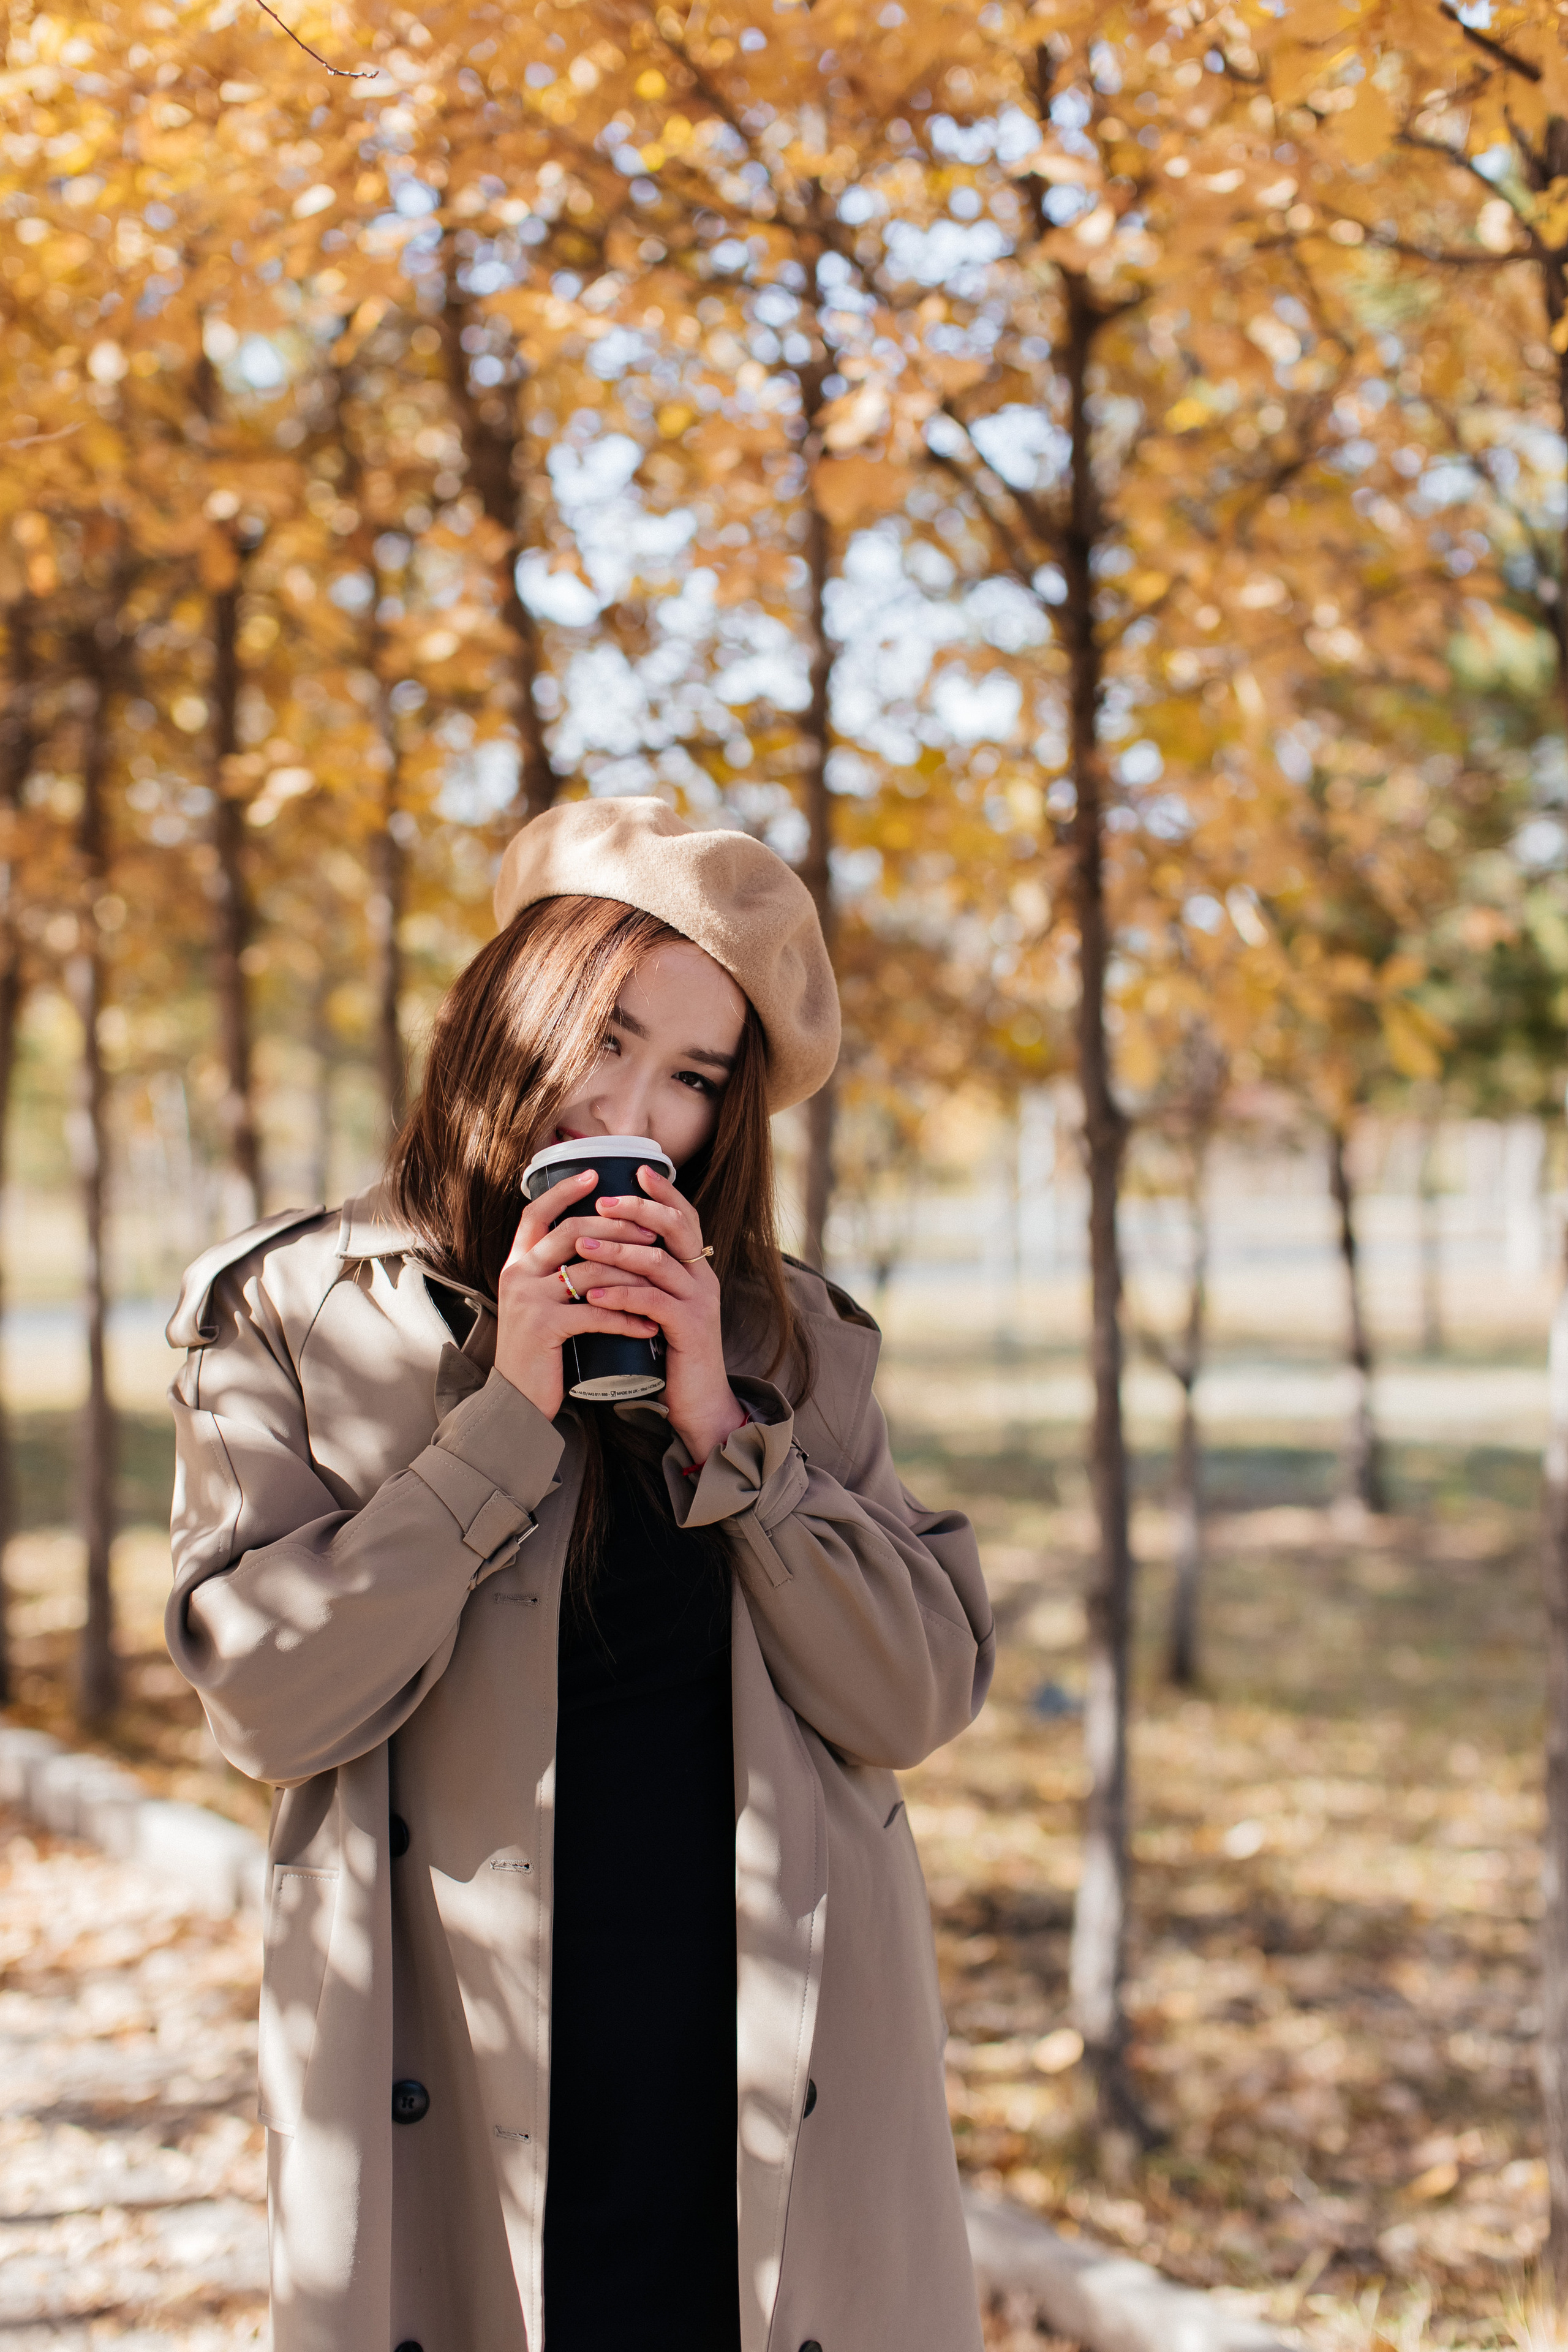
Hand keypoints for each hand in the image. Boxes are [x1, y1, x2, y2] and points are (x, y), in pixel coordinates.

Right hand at [494, 1169, 666, 1423]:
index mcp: (517, 1264)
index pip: (536, 1213)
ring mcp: (528, 1299)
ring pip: (591, 1270)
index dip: (565, 1191)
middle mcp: (517, 1274)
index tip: (595, 1174)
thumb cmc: (539, 1352)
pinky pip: (596, 1312)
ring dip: (633, 1274)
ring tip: (663, 1280)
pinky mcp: (543, 1327)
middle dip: (618, 1228)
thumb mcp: (540, 1304)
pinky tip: (649, 1326)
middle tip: (652, 1232)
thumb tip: (599, 1243)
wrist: (516, 1402)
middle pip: (573, 1232)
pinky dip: (628, 1318)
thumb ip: (557, 1274)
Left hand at [571, 1164, 746, 1465]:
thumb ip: (644, 1280)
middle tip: (601, 1203)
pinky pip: (652, 1302)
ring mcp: (699, 1302)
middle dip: (637, 1210)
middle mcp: (703, 1278)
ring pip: (658, 1262)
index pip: (684, 1218)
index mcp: (696, 1269)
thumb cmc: (669, 1356)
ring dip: (616, 1251)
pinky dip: (620, 1296)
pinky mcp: (689, 1329)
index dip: (663, 1192)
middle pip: (675, 1227)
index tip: (636, 1171)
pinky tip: (592, 1296)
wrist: (699, 1405)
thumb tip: (605, 1250)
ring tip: (581, 1247)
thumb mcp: (657, 1309)